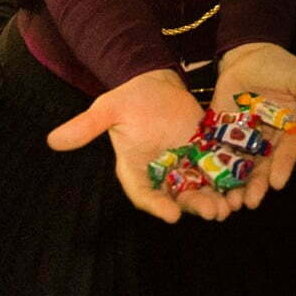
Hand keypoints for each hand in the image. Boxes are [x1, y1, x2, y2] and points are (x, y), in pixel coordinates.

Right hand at [47, 68, 223, 222]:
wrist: (154, 82)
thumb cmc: (128, 98)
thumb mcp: (107, 110)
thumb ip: (86, 127)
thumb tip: (52, 140)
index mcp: (135, 169)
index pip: (145, 194)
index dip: (158, 206)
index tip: (172, 214)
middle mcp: (161, 173)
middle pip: (178, 196)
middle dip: (195, 205)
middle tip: (213, 212)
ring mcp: (184, 164)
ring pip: (200, 187)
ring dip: (215, 198)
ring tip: (230, 205)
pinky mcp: (204, 152)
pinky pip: (217, 169)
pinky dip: (229, 179)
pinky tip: (243, 185)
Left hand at [210, 42, 295, 213]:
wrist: (248, 53)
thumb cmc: (281, 65)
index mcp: (292, 129)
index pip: (288, 151)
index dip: (283, 167)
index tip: (277, 182)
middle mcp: (270, 140)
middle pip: (264, 165)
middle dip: (258, 184)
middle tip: (251, 202)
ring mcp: (246, 139)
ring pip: (242, 165)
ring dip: (237, 185)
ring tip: (231, 203)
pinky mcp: (223, 134)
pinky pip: (219, 153)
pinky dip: (216, 169)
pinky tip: (211, 183)